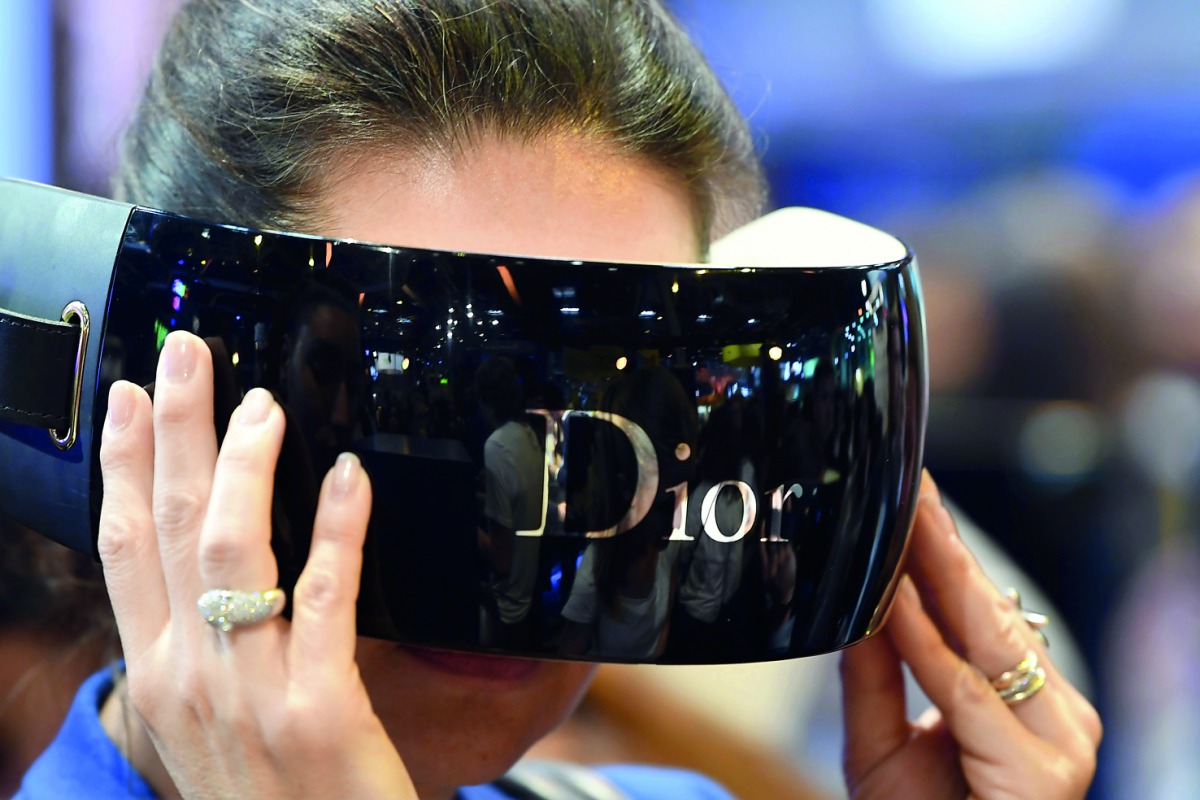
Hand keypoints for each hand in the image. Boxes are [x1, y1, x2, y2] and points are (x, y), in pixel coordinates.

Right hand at [97, 331, 415, 799]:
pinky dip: (337, 528)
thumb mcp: (210, 724)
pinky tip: (349, 477)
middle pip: (167, 527)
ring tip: (262, 405)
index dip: (120, 466)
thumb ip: (208, 648)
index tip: (123, 399)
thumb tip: (215, 571)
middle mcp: (189, 677)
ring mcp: (249, 691)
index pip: (125, 549)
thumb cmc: (270, 796)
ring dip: (243, 464)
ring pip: (230, 548)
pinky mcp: (319, 707)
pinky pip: (325, 595)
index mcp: (160, 676)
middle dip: (171, 431)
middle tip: (183, 354)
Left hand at [841, 472, 1101, 799]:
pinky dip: (926, 643)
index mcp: (1024, 700)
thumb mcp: (881, 744)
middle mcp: (1054, 711)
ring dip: (937, 573)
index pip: (978, 612)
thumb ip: (873, 676)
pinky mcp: (1042, 770)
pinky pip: (966, 691)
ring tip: (904, 517)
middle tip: (910, 484)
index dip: (942, 554)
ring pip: (982, 639)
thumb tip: (858, 605)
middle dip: (941, 544)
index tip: (913, 500)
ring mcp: (1059, 739)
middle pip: (985, 612)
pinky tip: (895, 601)